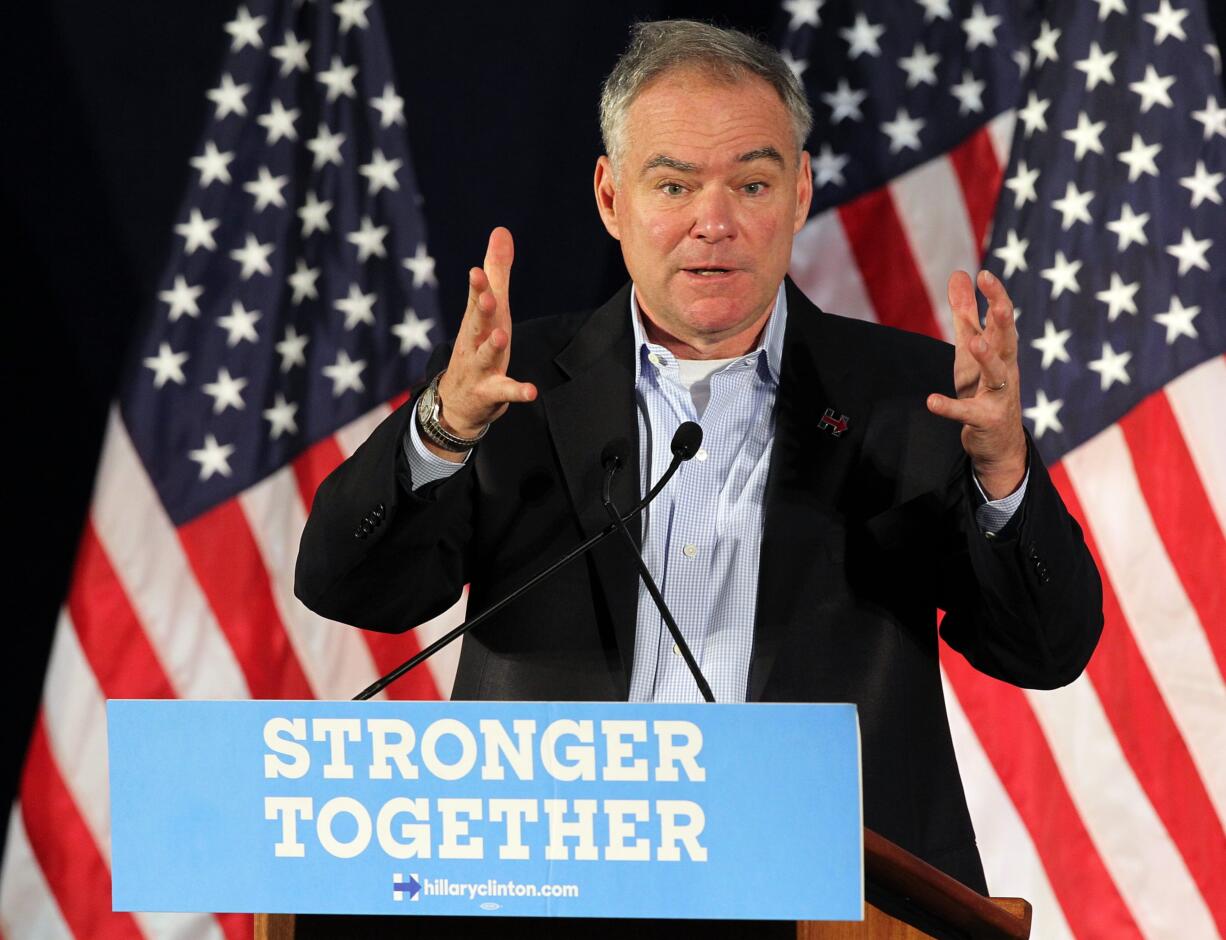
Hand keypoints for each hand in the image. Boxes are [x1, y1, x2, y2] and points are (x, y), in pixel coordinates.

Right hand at [429, 228, 536, 458]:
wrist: (455, 402)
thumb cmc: (476, 346)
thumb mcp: (487, 310)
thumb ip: (497, 273)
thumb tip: (501, 231)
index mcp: (476, 321)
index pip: (476, 300)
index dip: (478, 286)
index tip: (477, 269)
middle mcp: (474, 342)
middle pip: (476, 324)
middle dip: (479, 310)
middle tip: (486, 296)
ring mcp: (480, 368)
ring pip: (485, 356)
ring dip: (492, 346)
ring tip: (501, 335)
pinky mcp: (491, 393)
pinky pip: (505, 392)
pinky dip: (518, 391)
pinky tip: (532, 391)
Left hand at [926, 270, 1027, 499]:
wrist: (999, 442)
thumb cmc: (983, 388)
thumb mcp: (970, 349)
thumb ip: (965, 313)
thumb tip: (960, 273)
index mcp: (1001, 350)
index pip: (1002, 319)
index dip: (996, 297)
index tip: (984, 275)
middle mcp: (1006, 370)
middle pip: (1008, 342)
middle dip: (1004, 322)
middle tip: (999, 304)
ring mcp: (998, 396)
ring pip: (997, 374)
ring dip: (987, 358)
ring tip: (974, 343)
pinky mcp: (985, 420)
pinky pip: (967, 413)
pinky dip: (950, 407)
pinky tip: (932, 401)